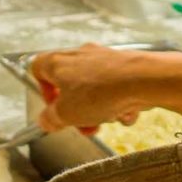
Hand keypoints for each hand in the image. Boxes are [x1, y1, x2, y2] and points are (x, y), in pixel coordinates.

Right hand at [32, 45, 170, 131]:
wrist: (144, 79)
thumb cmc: (100, 93)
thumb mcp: (66, 114)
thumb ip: (50, 119)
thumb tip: (46, 120)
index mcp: (58, 62)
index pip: (37, 69)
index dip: (43, 92)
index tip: (54, 110)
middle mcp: (80, 55)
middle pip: (69, 85)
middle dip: (77, 110)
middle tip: (84, 126)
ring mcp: (104, 58)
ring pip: (94, 89)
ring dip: (99, 110)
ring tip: (109, 120)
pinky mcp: (125, 65)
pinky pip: (116, 88)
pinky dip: (120, 102)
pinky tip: (128, 112)